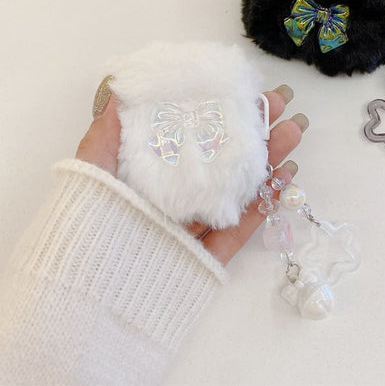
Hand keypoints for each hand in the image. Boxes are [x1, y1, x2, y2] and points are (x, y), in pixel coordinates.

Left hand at [76, 84, 306, 264]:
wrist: (92, 298)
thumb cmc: (90, 225)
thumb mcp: (91, 172)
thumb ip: (105, 135)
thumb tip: (121, 94)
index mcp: (150, 173)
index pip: (190, 132)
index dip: (218, 107)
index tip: (243, 87)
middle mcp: (176, 195)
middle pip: (221, 156)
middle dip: (252, 127)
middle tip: (280, 104)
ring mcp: (194, 225)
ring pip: (237, 188)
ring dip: (268, 159)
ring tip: (294, 132)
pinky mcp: (209, 255)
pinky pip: (241, 228)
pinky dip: (265, 205)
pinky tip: (286, 178)